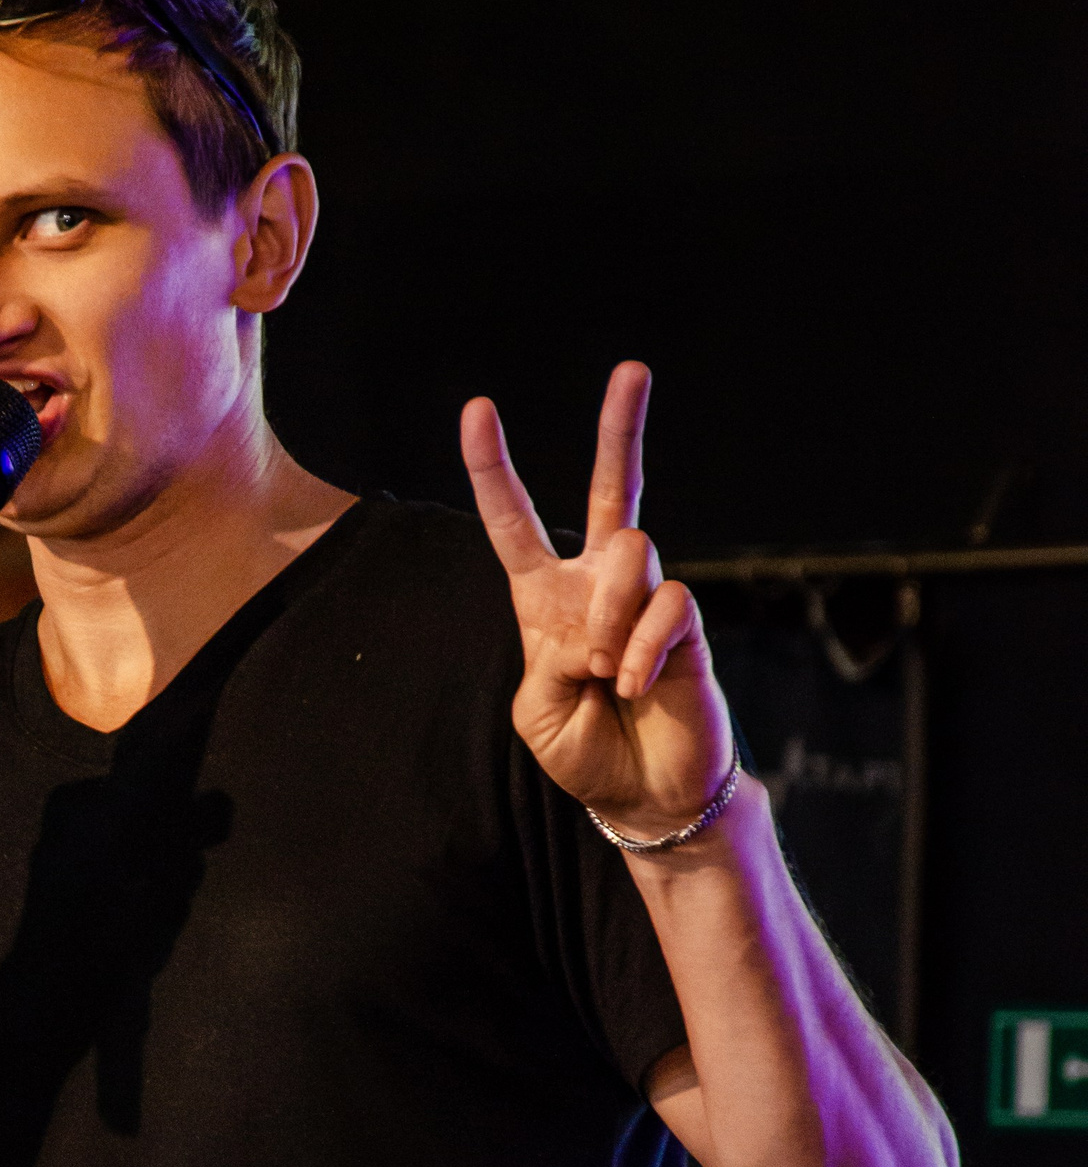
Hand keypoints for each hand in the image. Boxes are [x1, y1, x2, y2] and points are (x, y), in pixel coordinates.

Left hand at [460, 361, 732, 839]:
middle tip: (632, 369)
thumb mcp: (537, 713)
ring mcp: (648, 601)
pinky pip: (665, 605)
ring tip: (607, 674)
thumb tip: (599, 619)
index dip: (494, 469)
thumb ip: (550, 659)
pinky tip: (635, 685)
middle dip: (621, 428)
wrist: (644, 797)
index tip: (478, 410)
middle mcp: (600, 588)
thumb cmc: (586, 754)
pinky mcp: (688, 626)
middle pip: (615, 491)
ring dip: (609, 616)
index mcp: (545, 603)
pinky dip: (641, 650)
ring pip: (630, 552)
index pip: (514, 525)